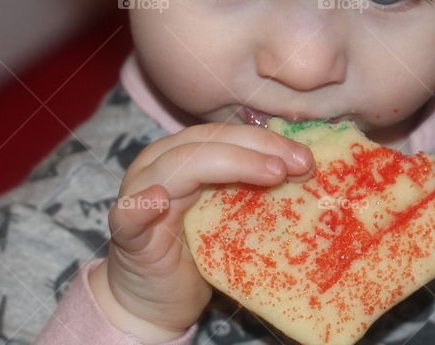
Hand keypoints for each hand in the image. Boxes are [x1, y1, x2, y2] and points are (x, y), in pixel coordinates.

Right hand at [90, 122, 314, 339]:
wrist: (156, 300)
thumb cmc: (197, 250)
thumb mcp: (232, 213)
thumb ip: (253, 188)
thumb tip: (305, 169)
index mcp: (184, 154)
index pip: (227, 134)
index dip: (267, 140)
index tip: (306, 157)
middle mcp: (158, 165)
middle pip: (207, 141)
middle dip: (257, 148)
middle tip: (298, 165)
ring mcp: (139, 195)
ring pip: (178, 165)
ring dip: (227, 164)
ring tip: (270, 174)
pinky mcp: (127, 235)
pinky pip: (129, 215)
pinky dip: (143, 205)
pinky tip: (161, 201)